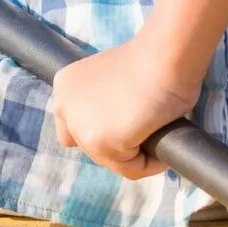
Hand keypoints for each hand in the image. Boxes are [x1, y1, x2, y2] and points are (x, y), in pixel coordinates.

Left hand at [51, 40, 197, 180]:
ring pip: (112, 161)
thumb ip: (103, 104)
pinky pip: (131, 170)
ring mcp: (80, 126)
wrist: (164, 56)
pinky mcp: (101, 143)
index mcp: (65, 86)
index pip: (73, 127)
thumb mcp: (112, 81)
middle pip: (92, 148)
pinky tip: (162, 141)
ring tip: (157, 131)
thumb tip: (118, 131)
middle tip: (146, 128)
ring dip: (137, 154)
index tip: (126, 123)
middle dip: (120, 144)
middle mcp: (63, 106)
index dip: (103, 129)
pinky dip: (151, 163)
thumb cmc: (151, 62)